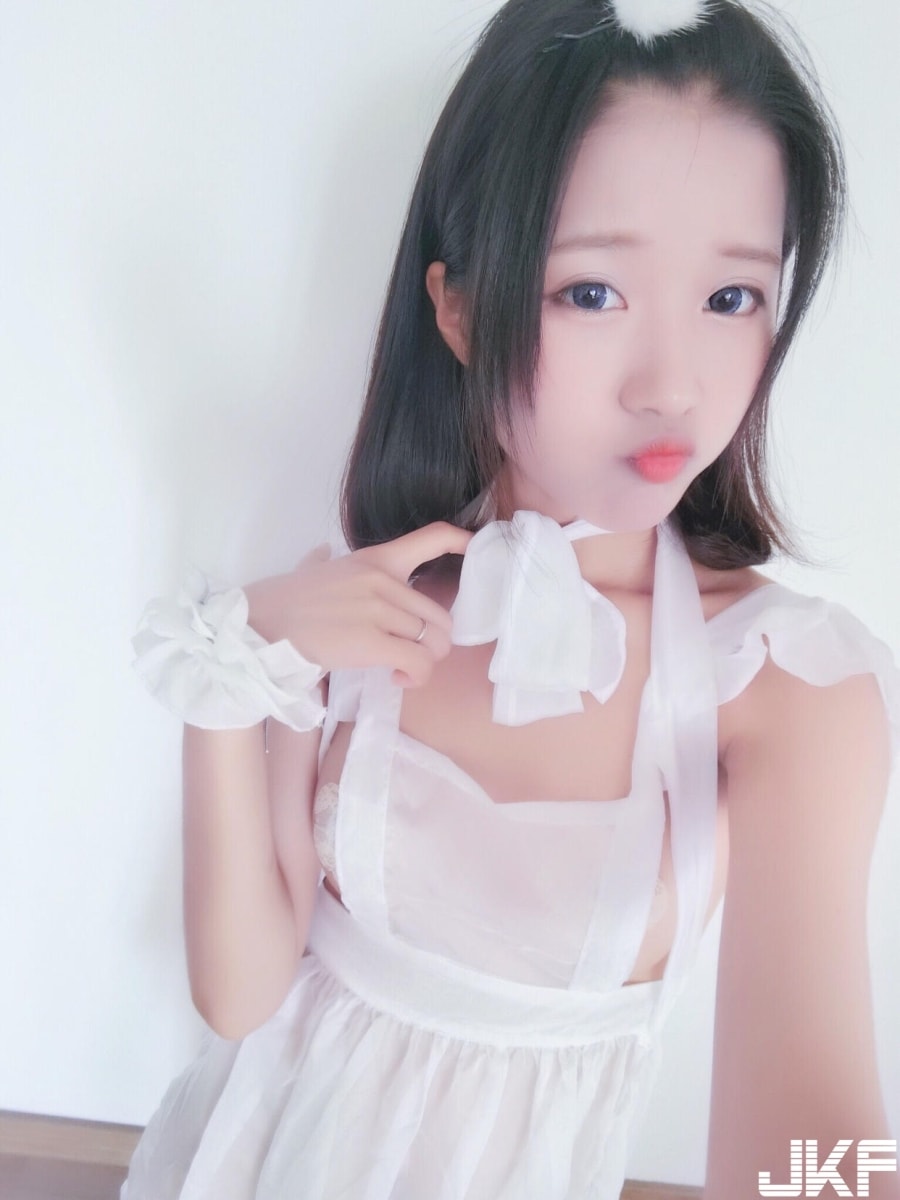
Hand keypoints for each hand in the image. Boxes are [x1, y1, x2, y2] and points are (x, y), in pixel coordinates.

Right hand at [244, 522, 471, 686]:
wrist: (259, 625)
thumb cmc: (284, 601)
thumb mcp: (313, 569)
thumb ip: (325, 562)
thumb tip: (319, 552)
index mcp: (374, 559)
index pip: (431, 537)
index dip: (463, 542)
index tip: (478, 547)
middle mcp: (382, 580)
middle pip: (440, 615)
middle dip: (434, 644)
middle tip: (413, 656)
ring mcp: (377, 609)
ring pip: (433, 642)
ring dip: (423, 664)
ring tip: (400, 671)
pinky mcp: (370, 642)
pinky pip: (417, 663)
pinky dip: (415, 678)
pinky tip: (397, 680)